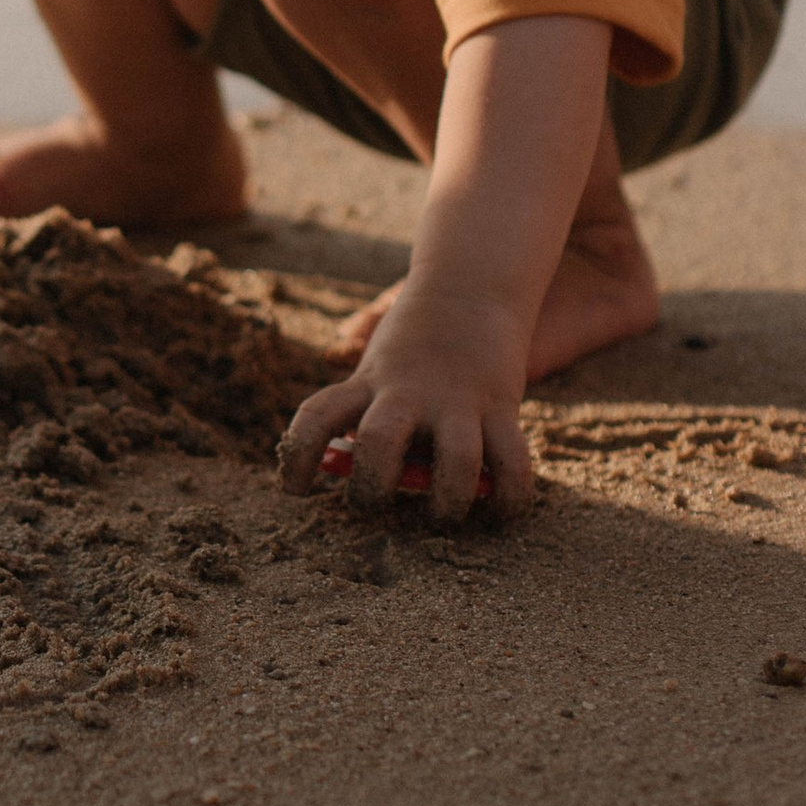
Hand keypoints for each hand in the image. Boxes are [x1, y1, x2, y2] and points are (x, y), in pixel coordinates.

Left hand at [277, 278, 537, 524]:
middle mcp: (409, 392)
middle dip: (372, 489)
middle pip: (379, 442)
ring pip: (456, 462)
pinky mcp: (501, 405)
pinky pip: (512, 463)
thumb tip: (344, 469)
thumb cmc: (411, 346)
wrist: (468, 289)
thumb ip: (363, 415)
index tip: (293, 490)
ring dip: (448, 503)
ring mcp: (457, 400)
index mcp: (367, 383)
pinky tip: (499, 513)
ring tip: (441, 516)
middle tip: (373, 506)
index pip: (317, 416)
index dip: (298, 455)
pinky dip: (509, 498)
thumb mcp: (375, 370)